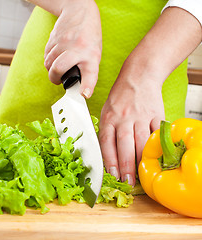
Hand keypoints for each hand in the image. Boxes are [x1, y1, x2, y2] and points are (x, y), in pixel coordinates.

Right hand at [44, 0, 101, 97]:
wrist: (79, 11)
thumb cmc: (89, 37)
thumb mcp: (94, 53)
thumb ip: (86, 69)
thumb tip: (79, 89)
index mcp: (92, 55)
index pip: (90, 73)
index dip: (87, 86)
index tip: (84, 95)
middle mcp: (78, 49)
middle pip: (58, 69)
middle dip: (54, 79)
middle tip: (57, 80)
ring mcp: (64, 42)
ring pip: (49, 64)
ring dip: (51, 69)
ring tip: (57, 67)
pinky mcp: (53, 38)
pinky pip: (46, 56)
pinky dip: (49, 60)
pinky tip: (56, 56)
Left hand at [99, 63, 164, 185]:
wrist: (138, 77)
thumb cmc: (120, 96)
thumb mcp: (106, 110)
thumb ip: (106, 130)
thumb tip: (107, 154)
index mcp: (109, 117)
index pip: (106, 142)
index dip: (109, 160)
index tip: (112, 175)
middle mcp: (124, 117)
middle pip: (124, 144)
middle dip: (126, 166)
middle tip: (128, 181)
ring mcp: (141, 115)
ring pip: (142, 141)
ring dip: (141, 160)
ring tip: (141, 175)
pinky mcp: (156, 114)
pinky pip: (157, 133)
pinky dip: (157, 147)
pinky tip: (156, 159)